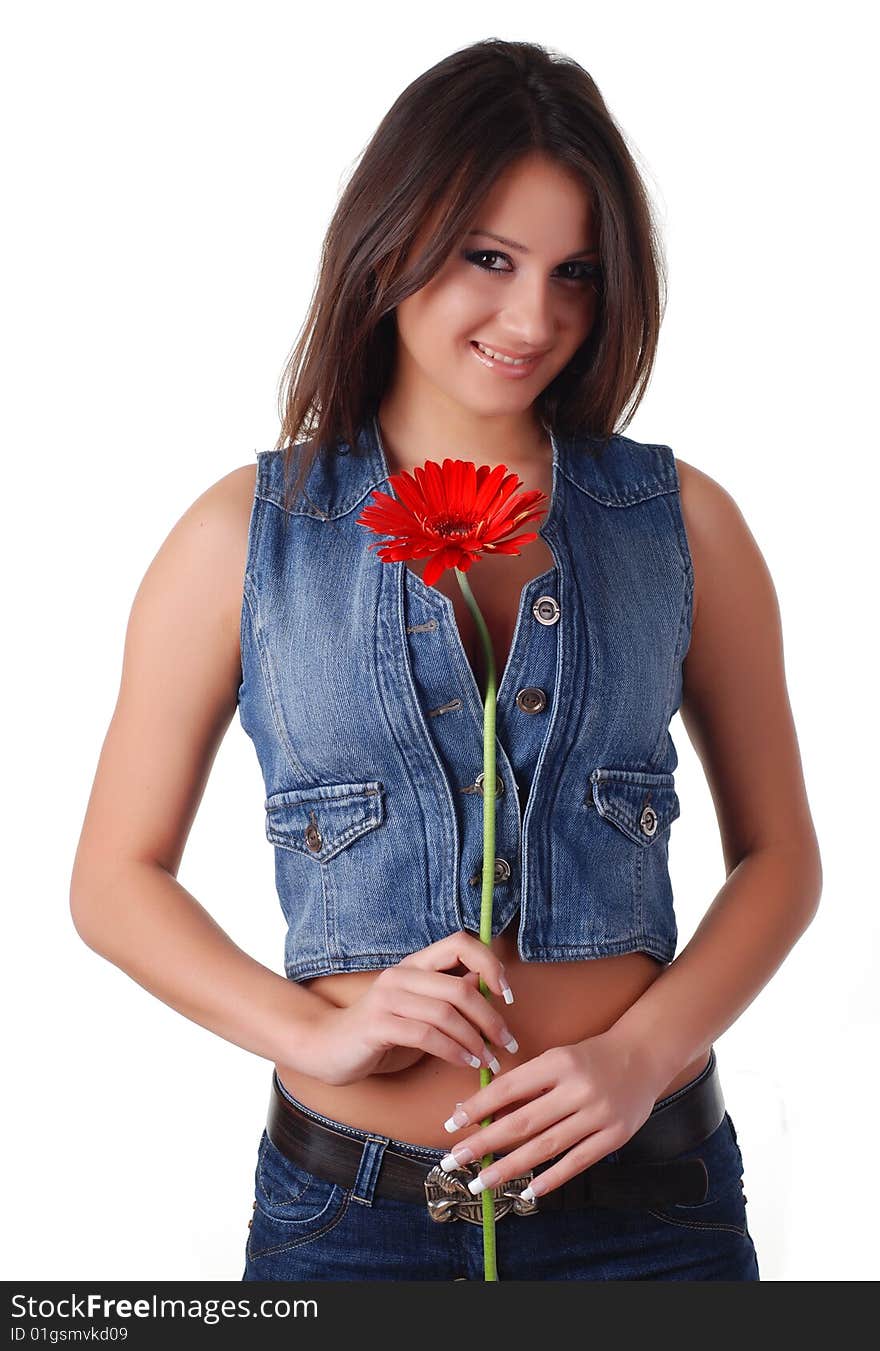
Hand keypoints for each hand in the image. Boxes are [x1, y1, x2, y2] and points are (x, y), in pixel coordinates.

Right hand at [306, 931, 517, 1086]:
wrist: (328, 1047)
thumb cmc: (381, 1030)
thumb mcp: (419, 1008)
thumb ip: (448, 994)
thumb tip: (487, 984)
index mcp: (415, 964)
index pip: (459, 943)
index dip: (489, 962)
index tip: (507, 993)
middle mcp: (401, 974)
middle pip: (460, 987)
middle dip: (491, 1018)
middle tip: (507, 1042)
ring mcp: (387, 998)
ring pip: (446, 1014)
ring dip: (475, 1041)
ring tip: (488, 1060)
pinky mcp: (377, 1025)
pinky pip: (427, 1036)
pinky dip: (453, 1051)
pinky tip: (465, 1063)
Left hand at [438, 1029, 662, 1198]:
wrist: (643, 1055)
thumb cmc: (590, 1058)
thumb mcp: (556, 1059)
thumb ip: (526, 1085)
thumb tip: (484, 1113)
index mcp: (557, 1063)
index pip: (509, 1088)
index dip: (478, 1108)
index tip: (452, 1125)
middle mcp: (576, 1089)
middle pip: (522, 1122)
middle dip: (484, 1143)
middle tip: (454, 1160)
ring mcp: (597, 1115)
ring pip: (545, 1147)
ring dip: (509, 1167)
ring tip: (482, 1182)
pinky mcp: (614, 1137)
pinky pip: (577, 1162)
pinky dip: (551, 1178)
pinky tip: (528, 1191)